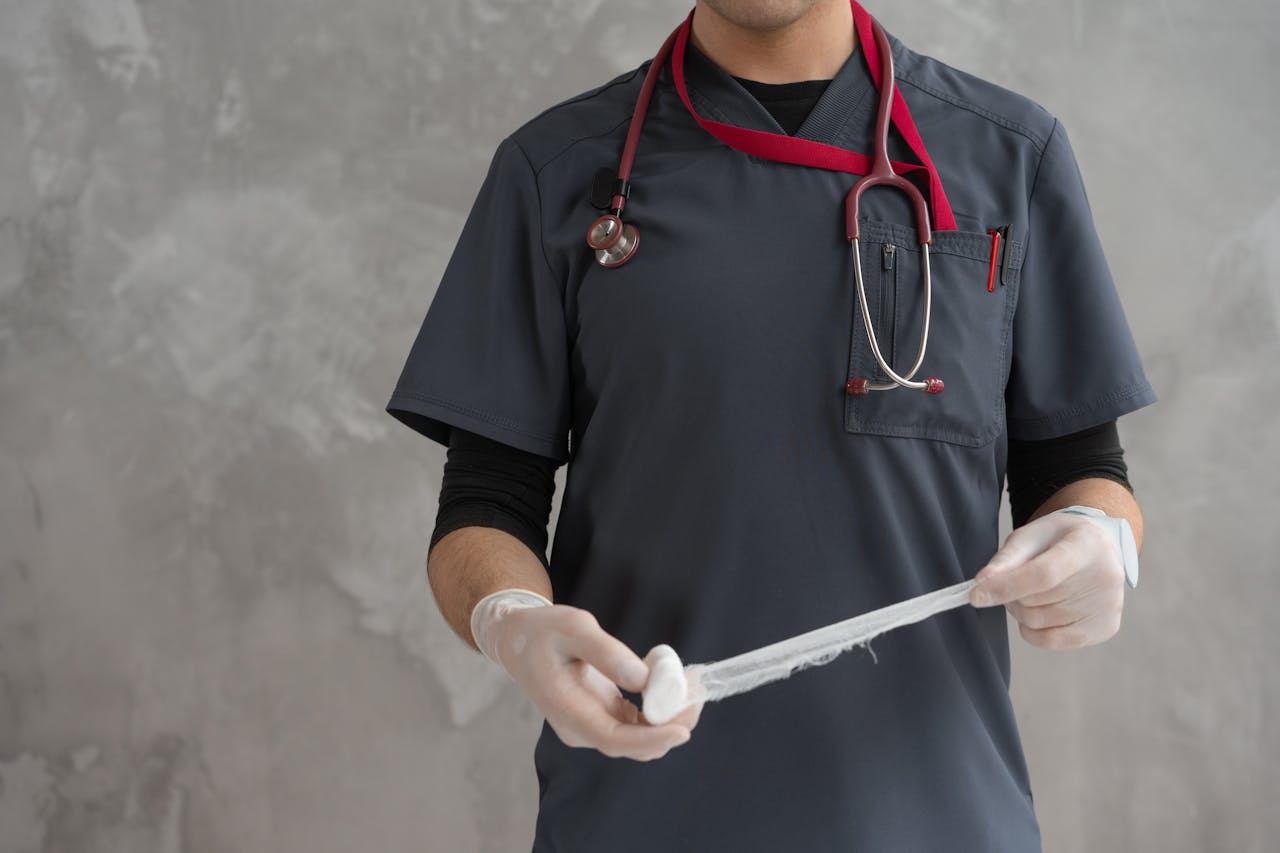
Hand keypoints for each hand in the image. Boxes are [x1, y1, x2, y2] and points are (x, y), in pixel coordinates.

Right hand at [471, 590, 701, 760]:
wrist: (519, 641)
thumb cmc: (543, 631)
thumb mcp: (573, 627)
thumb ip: (607, 652)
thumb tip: (644, 678)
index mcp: (567, 711)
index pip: (613, 739)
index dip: (651, 739)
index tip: (683, 730)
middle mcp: (581, 729)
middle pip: (634, 744)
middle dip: (671, 726)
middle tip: (698, 693)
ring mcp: (592, 726)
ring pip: (640, 738)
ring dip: (671, 719)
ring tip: (693, 687)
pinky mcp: (602, 718)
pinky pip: (638, 725)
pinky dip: (660, 712)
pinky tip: (675, 688)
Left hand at [968, 508, 1126, 649]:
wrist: (1096, 547)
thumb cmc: (1056, 540)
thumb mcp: (1029, 536)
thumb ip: (1005, 560)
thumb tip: (981, 584)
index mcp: (1087, 544)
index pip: (1044, 574)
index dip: (1006, 587)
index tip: (974, 595)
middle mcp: (1106, 577)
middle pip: (1037, 601)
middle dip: (1012, 594)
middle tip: (1015, 580)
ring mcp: (1110, 605)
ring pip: (1040, 623)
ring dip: (1022, 611)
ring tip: (1032, 592)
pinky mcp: (1106, 627)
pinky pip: (1053, 641)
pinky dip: (1034, 631)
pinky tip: (1041, 610)